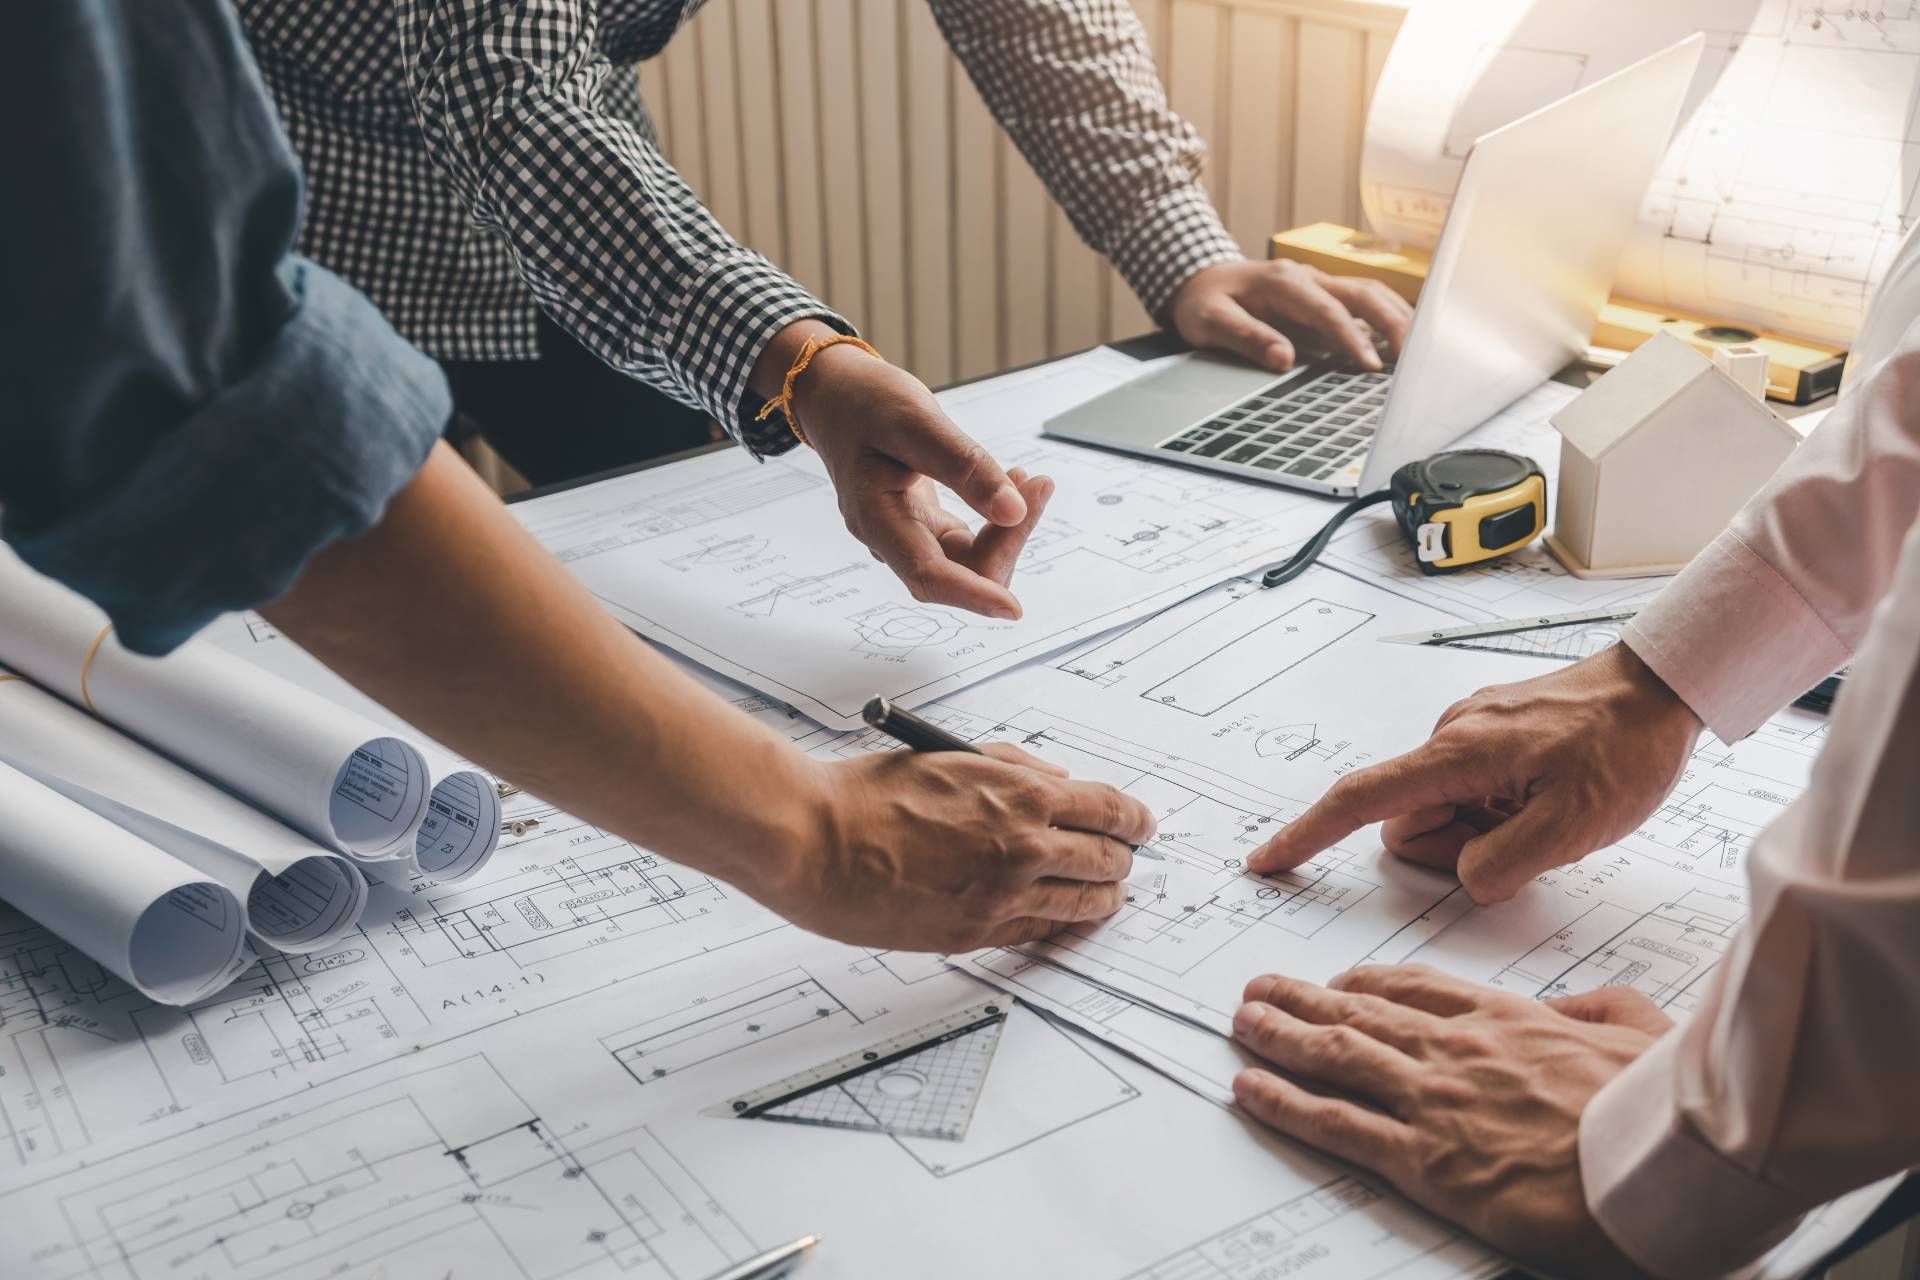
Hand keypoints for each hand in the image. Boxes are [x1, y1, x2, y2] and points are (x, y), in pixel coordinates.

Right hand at [757, 322, 1047, 618]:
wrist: (837, 397)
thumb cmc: (864, 404)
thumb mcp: (916, 422)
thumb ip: (964, 467)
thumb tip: (1013, 511)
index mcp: (875, 517)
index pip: (927, 575)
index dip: (972, 595)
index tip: (1013, 608)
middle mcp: (889, 538)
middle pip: (957, 571)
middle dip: (1006, 542)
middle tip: (1037, 487)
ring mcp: (906, 535)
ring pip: (968, 561)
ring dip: (1007, 531)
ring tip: (1029, 480)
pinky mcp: (922, 526)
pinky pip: (967, 542)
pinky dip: (997, 520)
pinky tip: (1013, 484)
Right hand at [776, 742, 1157, 951]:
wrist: (813, 840)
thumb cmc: (869, 793)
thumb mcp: (952, 757)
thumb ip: (1015, 767)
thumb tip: (1059, 782)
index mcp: (1020, 794)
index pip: (1110, 810)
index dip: (1136, 820)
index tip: (1143, 825)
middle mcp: (1022, 847)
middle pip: (1107, 861)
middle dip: (1123, 860)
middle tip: (1125, 861)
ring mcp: (1001, 897)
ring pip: (1082, 905)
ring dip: (1102, 898)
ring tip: (1106, 894)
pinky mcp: (974, 933)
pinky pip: (1038, 934)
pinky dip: (1060, 925)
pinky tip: (1063, 919)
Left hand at [1168, 259, 1412, 372]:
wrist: (1200, 280)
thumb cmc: (1204, 302)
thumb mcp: (1210, 321)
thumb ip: (1246, 337)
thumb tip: (1285, 358)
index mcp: (1282, 282)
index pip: (1328, 309)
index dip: (1352, 337)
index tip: (1370, 365)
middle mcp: (1307, 278)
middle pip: (1363, 293)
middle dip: (1392, 322)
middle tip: (1411, 358)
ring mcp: (1319, 286)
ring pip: (1370, 294)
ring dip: (1397, 318)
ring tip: (1417, 352)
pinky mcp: (1324, 298)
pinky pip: (1363, 305)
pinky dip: (1387, 320)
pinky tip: (1402, 343)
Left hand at [1231, 965, 1673, 1278]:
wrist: (1663, 1171)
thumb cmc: (1662, 1111)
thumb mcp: (1643, 1031)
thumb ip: (1598, 1009)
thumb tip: (1568, 1006)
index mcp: (1508, 1019)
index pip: (1418, 988)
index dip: (1367, 982)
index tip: (1339, 980)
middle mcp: (1458, 1050)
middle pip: (1360, 1012)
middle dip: (1302, 997)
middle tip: (1260, 988)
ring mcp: (1435, 1101)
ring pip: (1335, 1054)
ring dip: (1279, 1035)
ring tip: (1241, 1021)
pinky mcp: (1424, 1160)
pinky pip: (1337, 1124)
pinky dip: (1285, 1102)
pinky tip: (1251, 1087)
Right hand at [1249, 645, 1701, 902]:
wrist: (1664, 684)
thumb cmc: (1625, 745)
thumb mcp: (1573, 827)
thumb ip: (1501, 864)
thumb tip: (1464, 877)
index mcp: (1457, 755)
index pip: (1359, 801)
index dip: (1308, 835)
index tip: (1268, 859)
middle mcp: (1450, 737)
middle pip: (1410, 823)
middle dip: (1456, 850)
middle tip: (1531, 839)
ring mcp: (1470, 734)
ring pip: (1444, 812)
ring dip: (1484, 833)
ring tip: (1549, 815)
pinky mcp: (1491, 736)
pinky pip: (1470, 792)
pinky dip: (1499, 812)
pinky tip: (1550, 798)